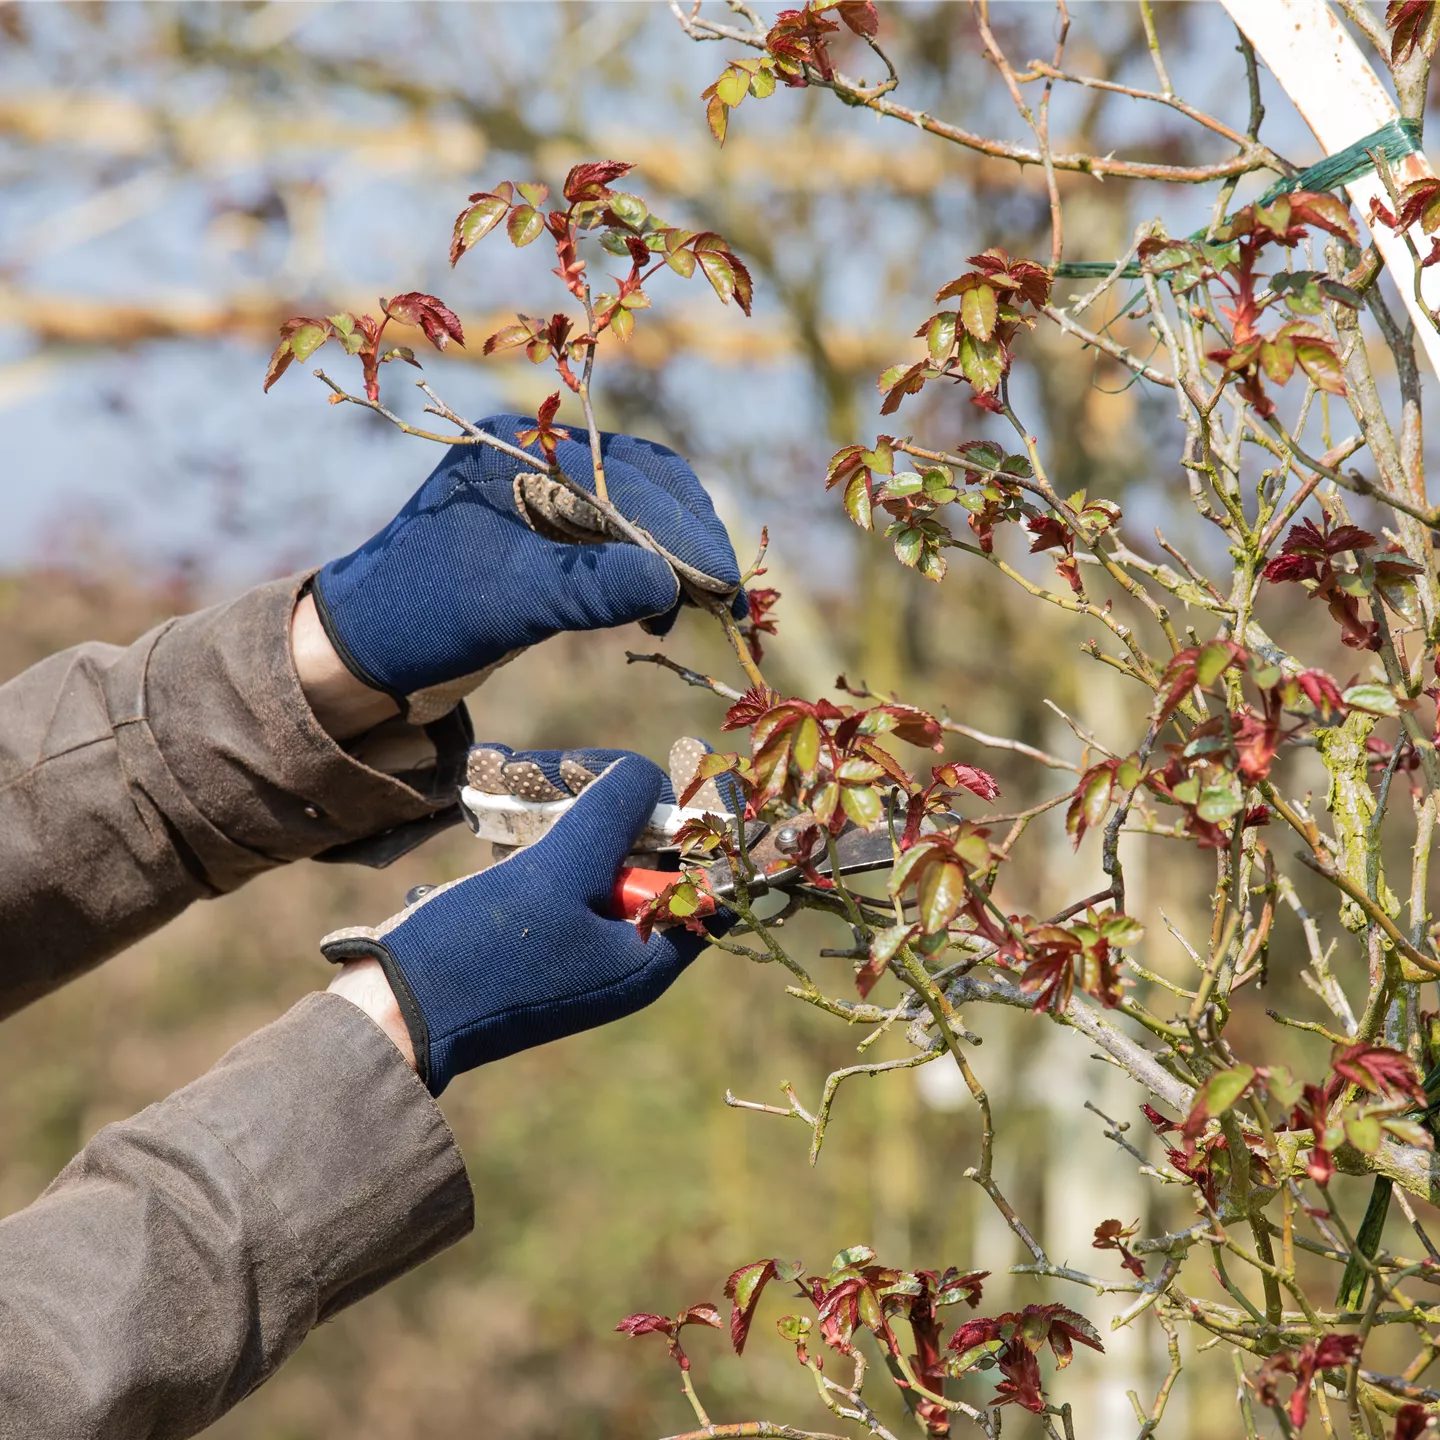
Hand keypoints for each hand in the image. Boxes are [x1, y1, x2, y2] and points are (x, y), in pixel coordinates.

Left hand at [310, 417, 744, 721]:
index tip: (724, 587)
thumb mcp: (507, 604)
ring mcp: (545, 496)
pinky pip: (620, 540)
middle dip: (691, 540)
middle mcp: (539, 459)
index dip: (684, 534)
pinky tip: (656, 611)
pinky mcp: (549, 537)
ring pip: (640, 512)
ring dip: (676, 558)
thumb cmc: (421, 617)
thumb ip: (587, 590)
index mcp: (521, 450)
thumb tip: (671, 586)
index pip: (629, 481)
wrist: (364, 652)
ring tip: (699, 609)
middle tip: (727, 600)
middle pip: (647, 484)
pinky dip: (649, 572)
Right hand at [318, 751, 727, 1093]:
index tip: (675, 774)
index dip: (697, 825)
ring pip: (602, 866)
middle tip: (576, 767)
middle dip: (619, 809)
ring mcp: (583, 952)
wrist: (392, 1014)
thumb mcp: (557, 872)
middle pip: (651, 865)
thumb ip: (612, 818)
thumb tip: (646, 776)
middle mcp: (625, 959)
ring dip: (576, 818)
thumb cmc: (480, 952)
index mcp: (648, 959)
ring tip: (531, 776)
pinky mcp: (543, 943)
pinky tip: (513, 811)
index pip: (706, 882)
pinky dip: (549, 844)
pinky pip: (565, 881)